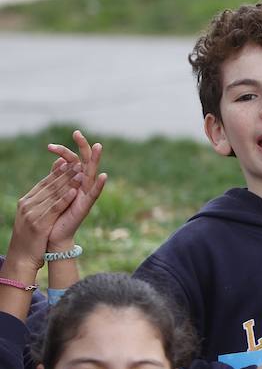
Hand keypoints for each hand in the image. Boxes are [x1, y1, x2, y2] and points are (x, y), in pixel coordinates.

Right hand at [5, 157, 81, 274]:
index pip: (44, 182)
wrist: (22, 256)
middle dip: (66, 173)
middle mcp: (27, 204)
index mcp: (27, 201)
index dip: (58, 171)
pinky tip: (74, 191)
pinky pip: (54, 209)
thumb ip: (44, 199)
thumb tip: (52, 187)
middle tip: (80, 161)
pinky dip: (64, 199)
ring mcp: (31, 214)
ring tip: (81, 172)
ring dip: (68, 182)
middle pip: (49, 186)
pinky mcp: (38, 224)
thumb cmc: (32, 235)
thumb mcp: (36, 214)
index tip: (71, 160)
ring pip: (53, 195)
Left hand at [46, 129, 106, 250]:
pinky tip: (103, 176)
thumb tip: (59, 160)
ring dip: (95, 159)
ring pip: (92, 173)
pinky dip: (99, 185)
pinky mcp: (87, 205)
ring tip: (98, 146)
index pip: (71, 160)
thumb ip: (58, 176)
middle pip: (83, 161)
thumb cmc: (55, 214)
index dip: (62, 151)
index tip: (49, 146)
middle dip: (82, 146)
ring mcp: (86, 194)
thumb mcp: (55, 192)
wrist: (55, 235)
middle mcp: (82, 185)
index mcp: (74, 180)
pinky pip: (95, 194)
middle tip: (76, 132)